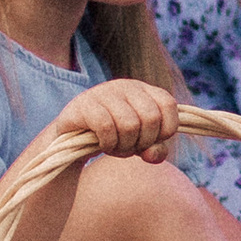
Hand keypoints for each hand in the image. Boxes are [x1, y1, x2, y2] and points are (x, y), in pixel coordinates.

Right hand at [45, 80, 180, 167]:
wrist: (73, 137)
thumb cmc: (113, 137)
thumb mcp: (139, 144)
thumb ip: (155, 149)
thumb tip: (154, 154)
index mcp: (143, 90)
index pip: (168, 104)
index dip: (165, 130)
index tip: (152, 142)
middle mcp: (125, 86)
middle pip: (151, 118)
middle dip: (143, 142)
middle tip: (130, 147)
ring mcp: (104, 92)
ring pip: (129, 125)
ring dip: (124, 146)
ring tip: (115, 147)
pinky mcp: (84, 105)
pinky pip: (106, 127)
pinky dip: (108, 143)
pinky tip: (103, 144)